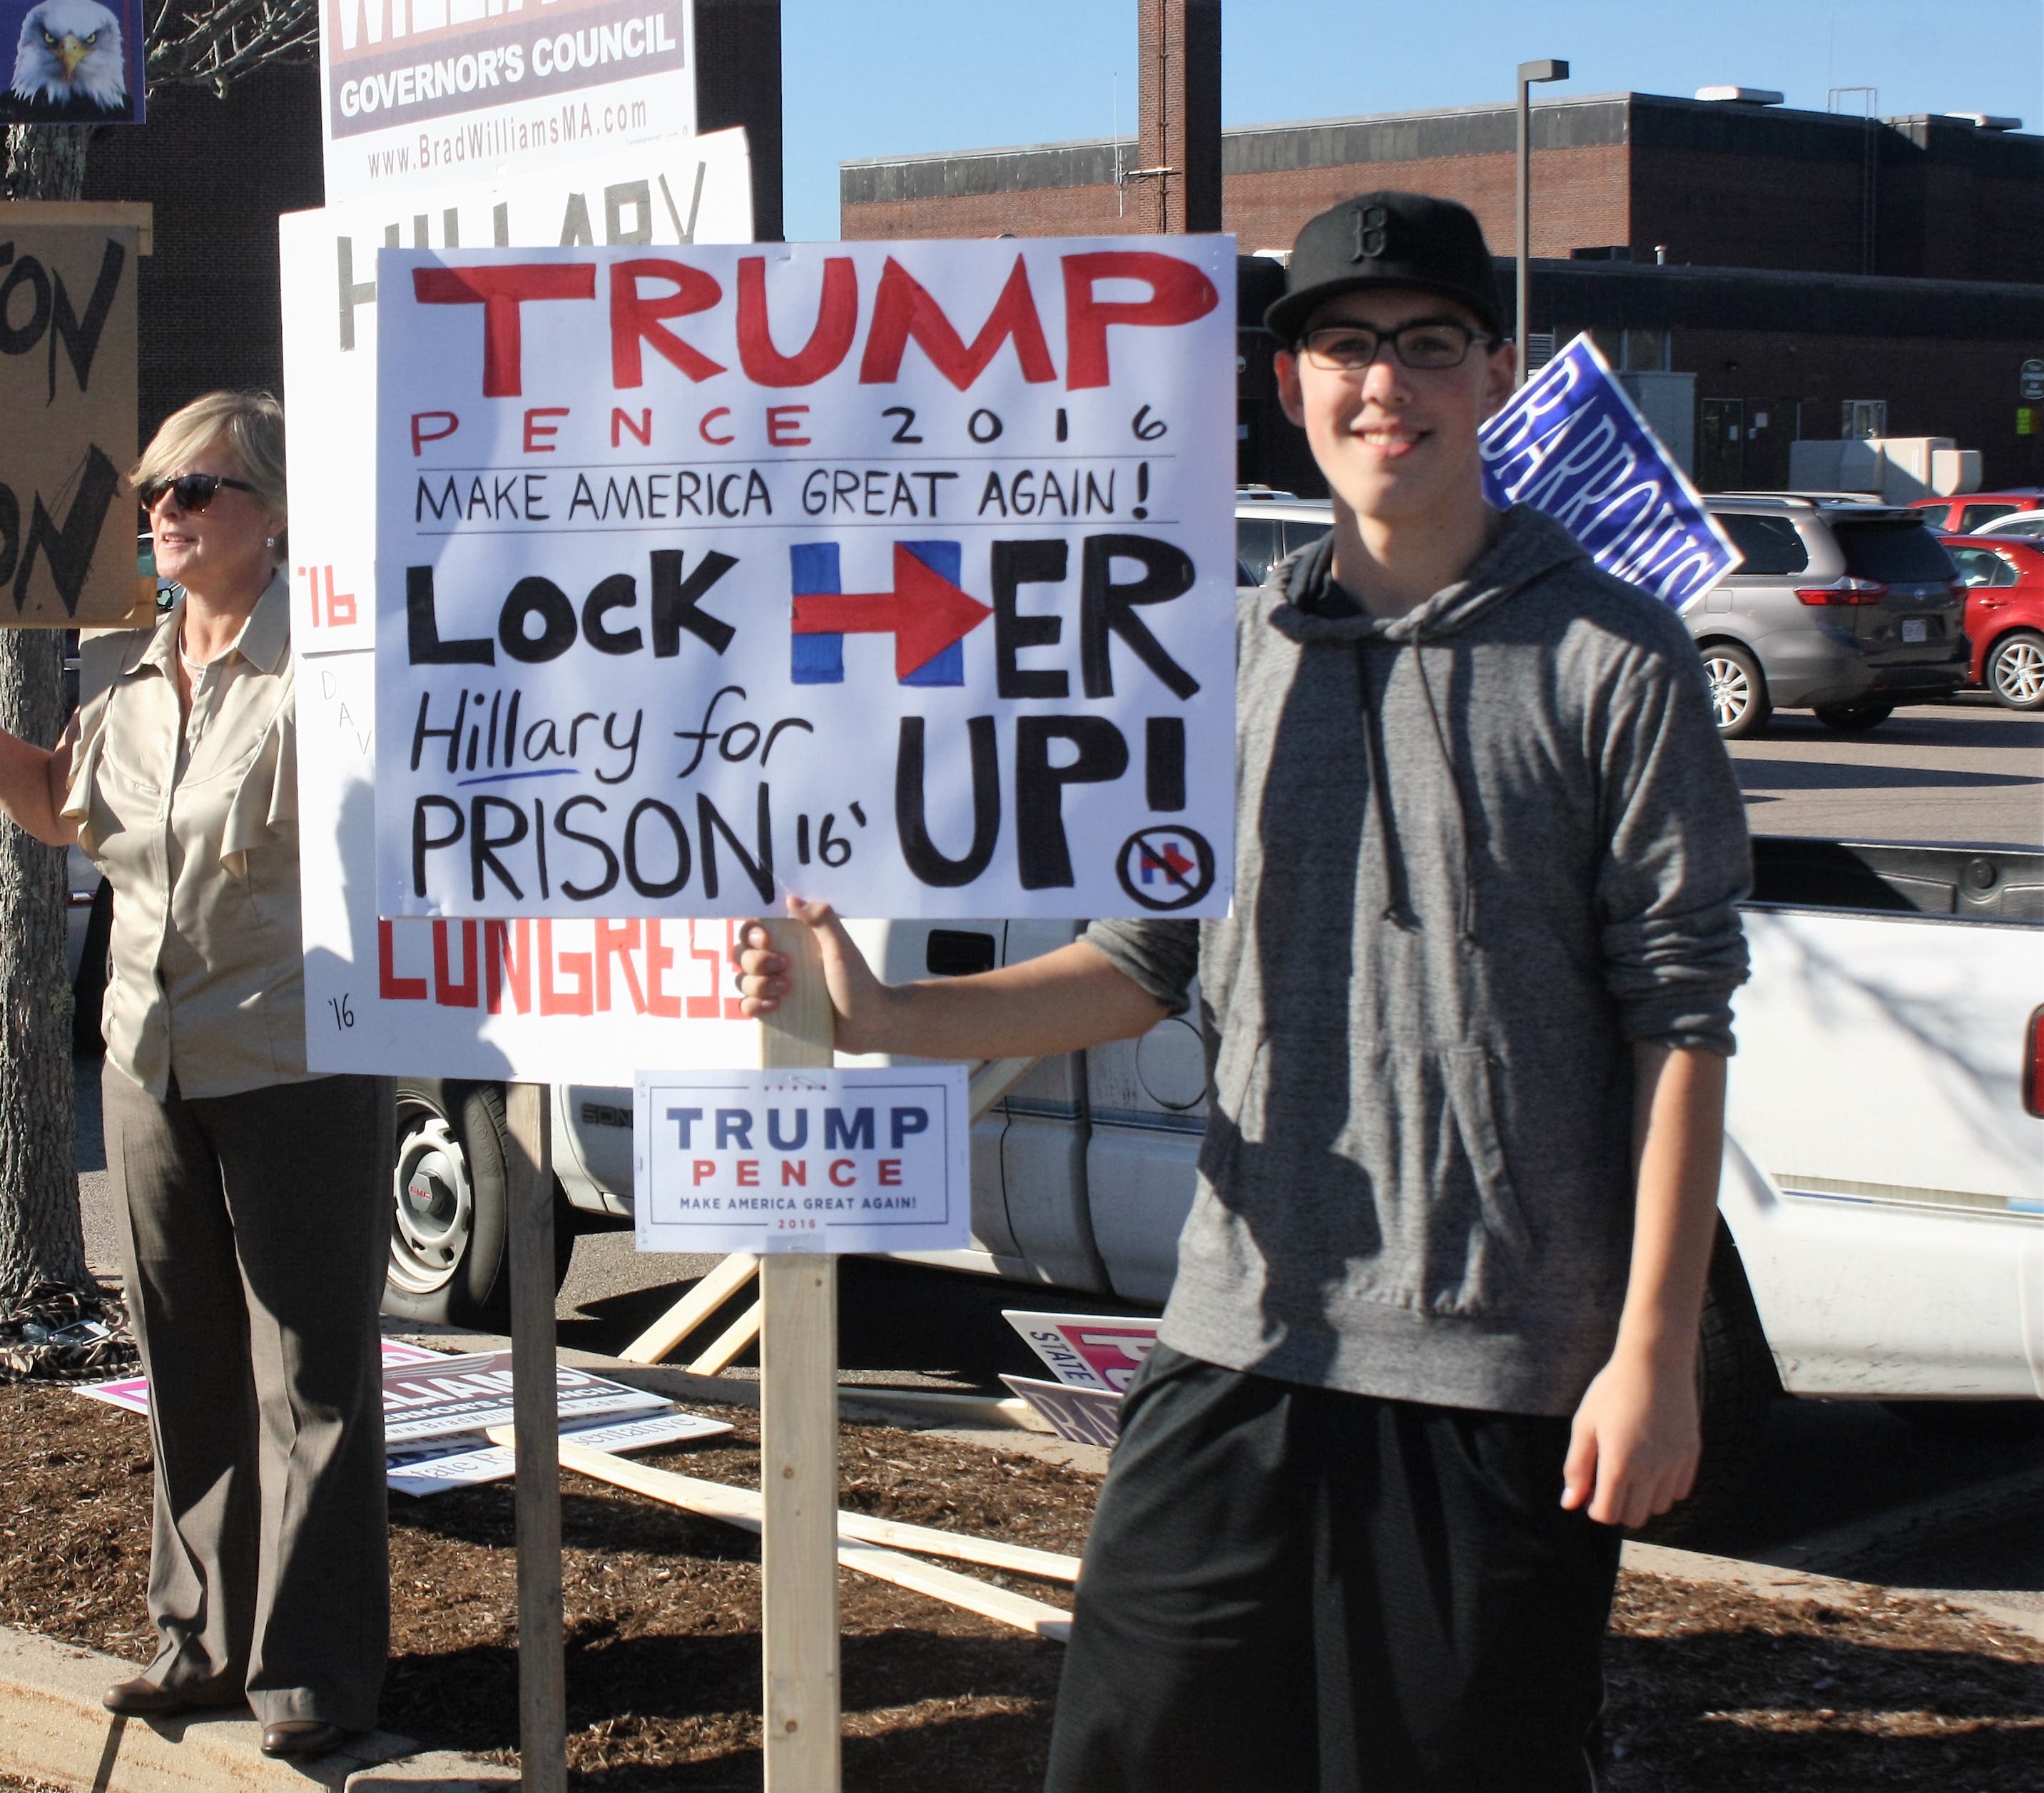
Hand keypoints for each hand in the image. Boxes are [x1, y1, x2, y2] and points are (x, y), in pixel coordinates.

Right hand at [730, 896, 893, 1052]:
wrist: (867, 1024)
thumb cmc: (857, 982)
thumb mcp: (841, 948)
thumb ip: (822, 920)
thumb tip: (792, 899)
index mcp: (791, 942)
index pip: (754, 930)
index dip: (751, 933)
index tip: (767, 940)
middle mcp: (777, 963)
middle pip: (741, 954)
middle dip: (756, 961)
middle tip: (785, 966)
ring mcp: (774, 988)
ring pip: (741, 980)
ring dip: (758, 984)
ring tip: (787, 990)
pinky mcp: (774, 1013)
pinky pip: (746, 1006)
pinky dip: (755, 1005)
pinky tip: (776, 1006)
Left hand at [1560, 1346, 1700, 1528]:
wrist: (1655, 1362)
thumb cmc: (1612, 1391)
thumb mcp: (1585, 1425)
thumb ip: (1576, 1467)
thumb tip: (1569, 1503)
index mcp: (1619, 1464)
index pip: (1607, 1515)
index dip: (1595, 1508)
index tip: (1592, 1490)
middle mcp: (1651, 1470)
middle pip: (1634, 1518)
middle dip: (1618, 1507)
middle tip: (1609, 1481)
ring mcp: (1675, 1464)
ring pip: (1658, 1507)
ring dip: (1642, 1499)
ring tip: (1631, 1471)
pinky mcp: (1691, 1455)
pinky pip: (1679, 1492)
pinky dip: (1665, 1488)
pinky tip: (1653, 1465)